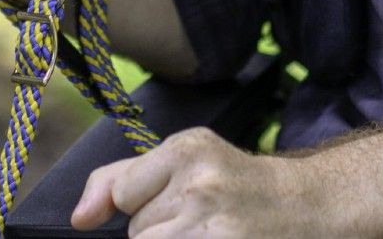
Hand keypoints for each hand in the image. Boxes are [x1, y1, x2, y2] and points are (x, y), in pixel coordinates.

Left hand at [71, 128, 326, 237]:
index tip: (178, 203)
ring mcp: (215, 231)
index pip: (124, 196)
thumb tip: (79, 219)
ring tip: (206, 236)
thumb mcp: (183, 161)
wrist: (303, 208)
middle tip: (199, 225)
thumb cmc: (233, 185)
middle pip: (138, 234)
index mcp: (188, 152)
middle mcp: (202, 187)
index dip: (146, 207)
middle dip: (160, 234)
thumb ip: (120, 179)